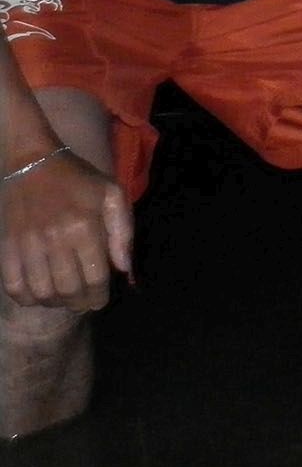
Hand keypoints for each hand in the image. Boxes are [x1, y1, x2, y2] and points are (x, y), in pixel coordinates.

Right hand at [0, 150, 134, 310]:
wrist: (33, 163)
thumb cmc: (79, 180)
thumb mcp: (113, 195)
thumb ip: (123, 232)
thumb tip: (124, 268)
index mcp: (84, 227)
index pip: (95, 277)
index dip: (99, 296)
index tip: (100, 301)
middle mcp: (55, 239)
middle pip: (69, 289)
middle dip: (80, 303)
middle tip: (84, 303)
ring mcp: (27, 244)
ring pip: (41, 292)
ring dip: (55, 303)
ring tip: (64, 298)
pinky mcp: (7, 247)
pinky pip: (12, 286)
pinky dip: (26, 298)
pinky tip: (38, 294)